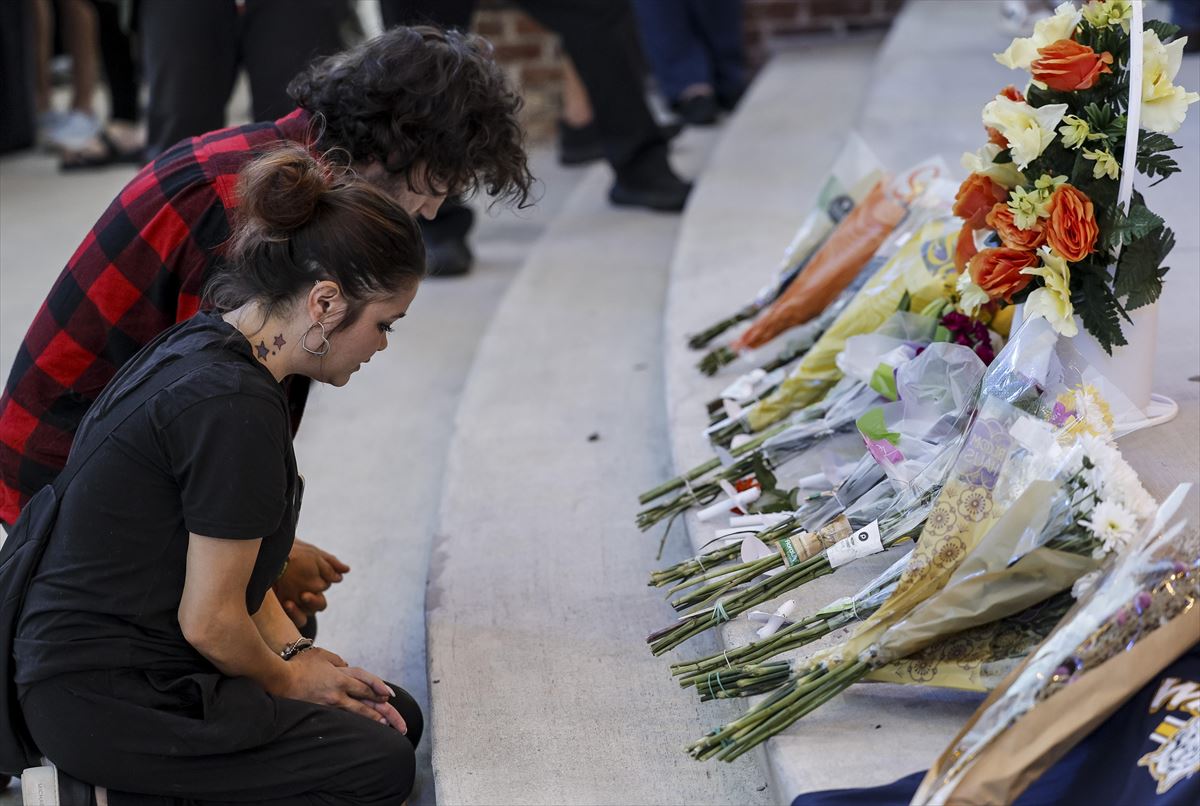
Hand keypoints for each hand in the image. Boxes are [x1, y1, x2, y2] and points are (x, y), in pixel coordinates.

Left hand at [273, 539, 349, 627]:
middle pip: (319, 604)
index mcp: (316, 581)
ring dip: (302, 608)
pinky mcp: (283, 610)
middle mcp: (306, 594)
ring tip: (292, 602)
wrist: (269, 551)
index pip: (324, 587)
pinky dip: (295, 614)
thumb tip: (347, 570)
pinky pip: (296, 620)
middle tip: (304, 595)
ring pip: (309, 613)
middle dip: (314, 601)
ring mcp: (295, 602)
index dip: (322, 584)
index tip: (317, 580)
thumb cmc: (292, 552)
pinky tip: (287, 604)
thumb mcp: (312, 554)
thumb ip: (330, 563)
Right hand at [281, 651, 402, 730]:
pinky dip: (353, 724)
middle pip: (366, 701)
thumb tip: (346, 666)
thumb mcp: (322, 655)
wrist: (278, 679)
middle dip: (384, 711)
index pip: (366, 683)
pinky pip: (341, 719)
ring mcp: (329, 704)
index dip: (379, 688)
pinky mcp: (320, 713)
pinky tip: (360, 729)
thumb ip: (338, 661)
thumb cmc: (299, 664)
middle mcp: (338, 691)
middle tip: (396, 719)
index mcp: (340, 676)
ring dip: (372, 720)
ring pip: (356, 714)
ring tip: (386, 727)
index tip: (389, 695)